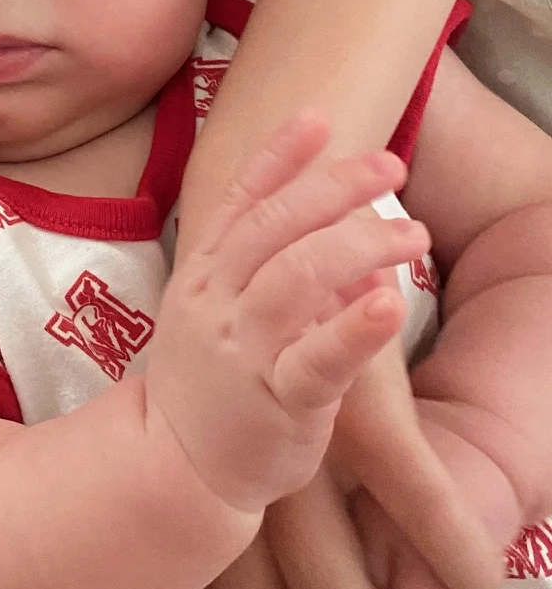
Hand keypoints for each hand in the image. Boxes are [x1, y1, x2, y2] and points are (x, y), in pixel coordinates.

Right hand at [146, 114, 425, 514]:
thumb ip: (263, 266)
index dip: (279, 156)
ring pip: (298, 279)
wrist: (173, 468)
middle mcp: (217, 303)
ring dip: (360, 245)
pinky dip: (353, 328)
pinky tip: (387, 304)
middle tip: (390, 167)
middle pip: (276, 228)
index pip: (242, 200)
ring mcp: (243, 351)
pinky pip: (317, 360)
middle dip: (335, 187)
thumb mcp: (215, 309)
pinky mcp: (276, 402)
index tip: (321, 119)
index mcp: (204, 274)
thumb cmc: (209, 383)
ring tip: (415, 234)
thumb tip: (340, 231)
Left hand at [157, 384, 518, 588]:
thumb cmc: (268, 368)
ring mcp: (292, 453)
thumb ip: (263, 548)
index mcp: (193, 501)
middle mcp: (230, 485)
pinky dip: (458, 557)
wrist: (280, 231)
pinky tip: (478, 579)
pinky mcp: (361, 410)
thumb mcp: (244, 465)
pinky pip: (422, 511)